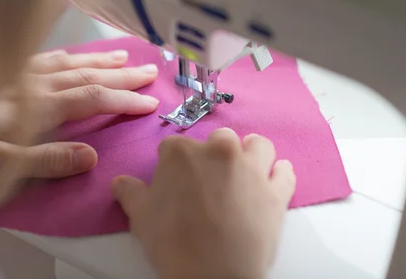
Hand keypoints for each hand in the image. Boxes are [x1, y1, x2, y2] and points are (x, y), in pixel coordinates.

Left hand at [0, 49, 158, 183]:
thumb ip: (42, 162)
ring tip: (129, 56)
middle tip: (152, 72)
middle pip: (88, 74)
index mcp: (36, 105)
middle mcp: (34, 81)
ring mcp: (21, 68)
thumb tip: (90, 158)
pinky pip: (49, 54)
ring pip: (72, 60)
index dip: (124, 99)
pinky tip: (80, 54)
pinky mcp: (7, 64)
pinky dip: (73, 53)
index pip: (91, 98)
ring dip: (103, 60)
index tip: (151, 101)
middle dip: (123, 74)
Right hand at [112, 128, 295, 278]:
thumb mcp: (141, 218)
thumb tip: (121, 182)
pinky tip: (273, 179)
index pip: (174, 147)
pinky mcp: (276, 191)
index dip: (173, 164)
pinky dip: (280, 173)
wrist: (213, 277)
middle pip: (218, 139)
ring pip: (258, 145)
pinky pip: (285, 172)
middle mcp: (220, 151)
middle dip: (213, 154)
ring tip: (245, 170)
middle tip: (209, 180)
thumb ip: (131, 193)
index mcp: (182, 153)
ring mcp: (252, 169)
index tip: (175, 180)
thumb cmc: (173, 244)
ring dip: (251, 153)